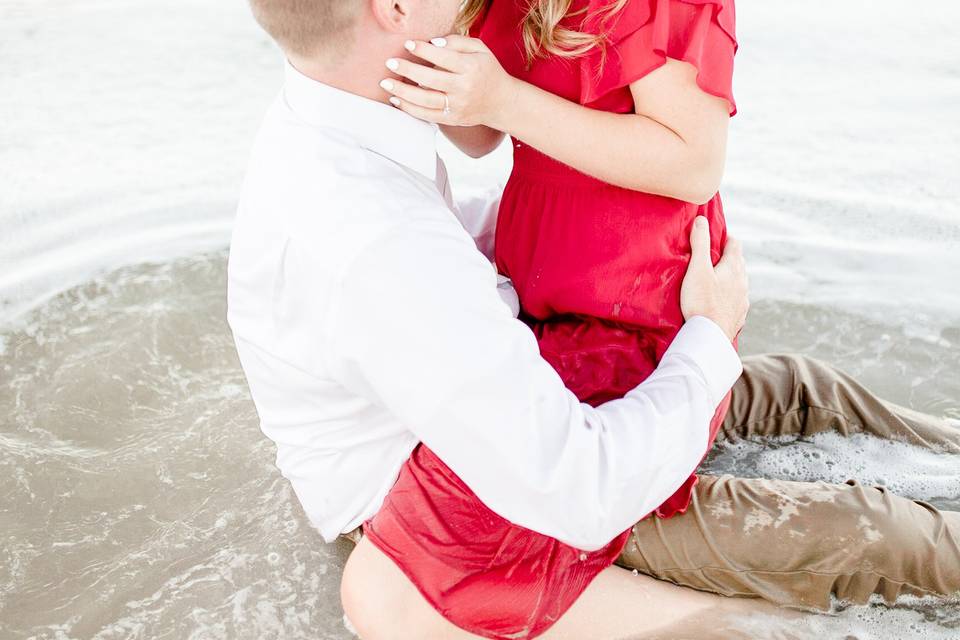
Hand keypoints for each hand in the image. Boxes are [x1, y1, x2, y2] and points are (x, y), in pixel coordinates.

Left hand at [380, 35, 516, 127]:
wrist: (501, 102)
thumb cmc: (487, 71)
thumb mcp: (480, 50)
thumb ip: (457, 42)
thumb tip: (432, 42)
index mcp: (471, 68)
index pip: (444, 58)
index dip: (424, 51)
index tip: (408, 44)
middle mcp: (464, 88)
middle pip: (430, 79)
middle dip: (407, 70)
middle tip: (390, 63)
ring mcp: (457, 106)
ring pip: (425, 100)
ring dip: (402, 92)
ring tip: (386, 82)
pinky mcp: (452, 119)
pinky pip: (426, 116)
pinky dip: (409, 108)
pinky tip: (396, 99)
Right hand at [679, 216, 748, 340]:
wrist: (709, 337)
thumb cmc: (701, 301)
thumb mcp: (697, 268)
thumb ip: (700, 243)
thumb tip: (701, 220)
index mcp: (734, 268)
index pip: (735, 244)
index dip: (725, 238)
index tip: (715, 238)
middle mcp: (743, 282)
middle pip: (738, 263)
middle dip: (727, 258)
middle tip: (711, 258)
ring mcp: (743, 301)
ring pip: (739, 283)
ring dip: (729, 279)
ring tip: (715, 280)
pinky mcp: (739, 316)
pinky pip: (736, 301)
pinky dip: (729, 297)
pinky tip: (720, 302)